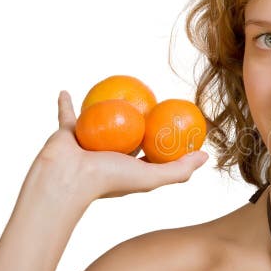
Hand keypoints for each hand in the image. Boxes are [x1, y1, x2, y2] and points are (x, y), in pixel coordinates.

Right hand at [30, 91, 208, 201]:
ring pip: (98, 121)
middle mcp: (107, 155)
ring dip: (104, 109)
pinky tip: (68, 91)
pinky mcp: (67, 134)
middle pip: (126, 132)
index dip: (162, 138)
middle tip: (149, 100)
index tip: (174, 121)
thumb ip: (179, 170)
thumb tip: (205, 157)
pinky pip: (67, 115)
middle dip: (136, 120)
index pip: (149, 150)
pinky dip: (66, 104)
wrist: (67, 179)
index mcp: (127, 166)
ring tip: (114, 92)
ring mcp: (87, 144)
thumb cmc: (110, 179)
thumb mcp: (151, 176)